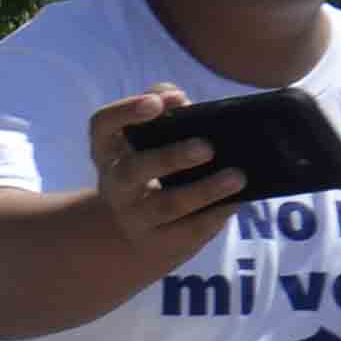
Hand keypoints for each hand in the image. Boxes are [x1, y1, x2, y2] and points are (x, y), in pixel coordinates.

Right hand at [79, 88, 246, 252]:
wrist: (134, 230)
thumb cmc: (151, 168)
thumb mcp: (147, 140)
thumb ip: (163, 109)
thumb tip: (179, 98)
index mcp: (109, 149)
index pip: (102, 124)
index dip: (126, 112)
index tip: (156, 103)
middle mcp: (115, 182)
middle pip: (132, 170)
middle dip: (169, 158)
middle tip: (206, 148)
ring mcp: (133, 216)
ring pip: (165, 205)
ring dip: (203, 191)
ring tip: (237, 177)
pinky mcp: (158, 242)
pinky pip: (187, 231)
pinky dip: (213, 216)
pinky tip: (234, 202)